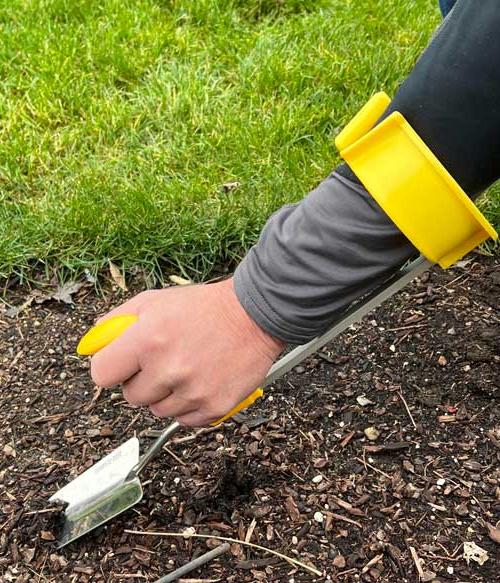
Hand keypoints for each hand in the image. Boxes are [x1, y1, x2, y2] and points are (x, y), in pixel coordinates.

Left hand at [90, 278, 284, 425]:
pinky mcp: (214, 407)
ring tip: (187, 368)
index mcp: (147, 340)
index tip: (122, 365)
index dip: (111, 368)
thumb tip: (94, 342)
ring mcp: (192, 392)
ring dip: (166, 395)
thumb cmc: (203, 307)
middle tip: (163, 361)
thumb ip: (117, 320)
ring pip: (158, 411)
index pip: (101, 375)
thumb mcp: (154, 301)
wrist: (253, 315)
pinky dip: (189, 406)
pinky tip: (201, 381)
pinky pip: (185, 420)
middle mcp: (168, 370)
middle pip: (131, 397)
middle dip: (142, 381)